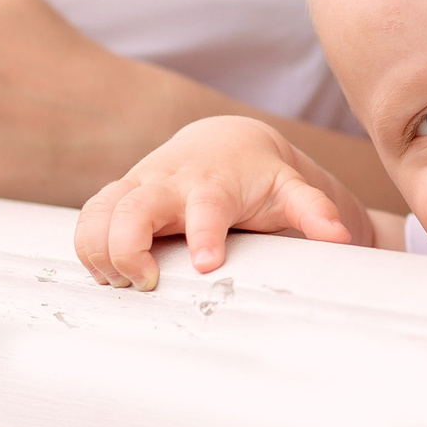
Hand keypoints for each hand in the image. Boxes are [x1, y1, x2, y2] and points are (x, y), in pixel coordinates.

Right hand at [74, 117, 357, 289]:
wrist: (223, 143)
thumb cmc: (257, 174)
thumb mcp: (290, 189)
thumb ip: (313, 211)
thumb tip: (340, 237)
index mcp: (214, 183)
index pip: (205, 206)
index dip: (204, 234)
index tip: (207, 264)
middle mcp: (168, 182)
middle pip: (132, 208)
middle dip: (128, 248)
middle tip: (146, 282)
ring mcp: (137, 187)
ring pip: (99, 212)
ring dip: (98, 250)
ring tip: (121, 283)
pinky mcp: (117, 197)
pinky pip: (87, 219)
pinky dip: (86, 248)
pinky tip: (104, 275)